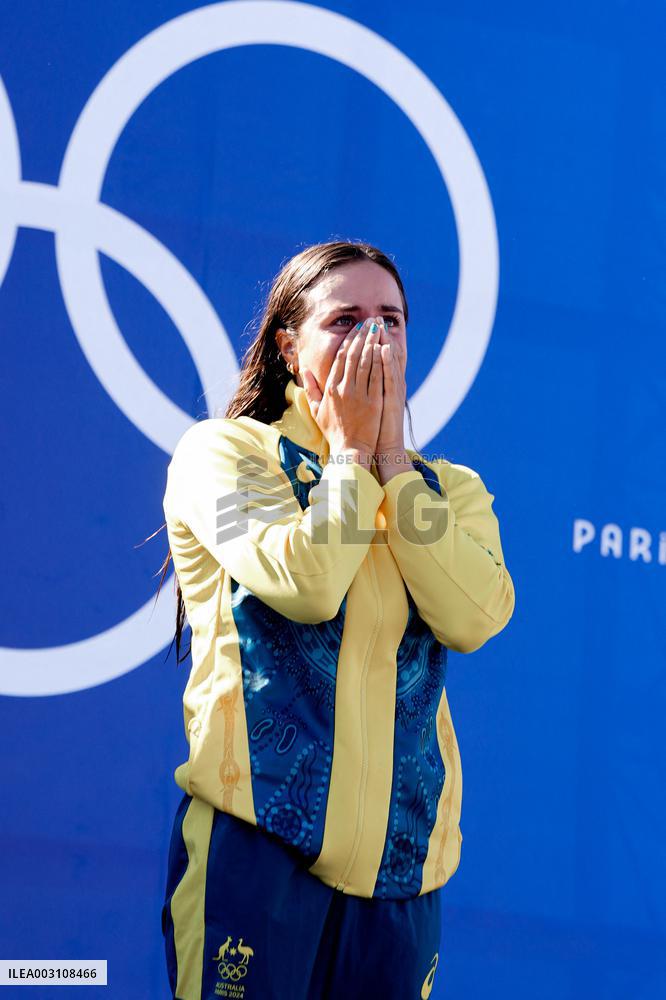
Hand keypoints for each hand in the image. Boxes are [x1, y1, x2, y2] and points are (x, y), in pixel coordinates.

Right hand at [301, 318, 382, 461]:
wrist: (350, 450)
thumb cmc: (334, 431)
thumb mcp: (316, 410)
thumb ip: (311, 389)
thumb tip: (304, 371)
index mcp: (331, 388)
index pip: (340, 358)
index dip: (349, 340)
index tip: (356, 328)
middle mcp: (344, 388)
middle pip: (354, 355)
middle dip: (362, 335)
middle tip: (370, 321)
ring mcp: (359, 394)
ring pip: (366, 362)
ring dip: (373, 342)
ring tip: (378, 328)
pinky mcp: (374, 401)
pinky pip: (377, 376)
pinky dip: (381, 360)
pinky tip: (385, 347)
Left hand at [375, 317, 406, 457]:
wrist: (384, 446)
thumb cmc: (373, 427)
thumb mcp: (369, 404)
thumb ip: (361, 388)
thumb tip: (351, 374)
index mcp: (382, 384)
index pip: (378, 357)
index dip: (373, 340)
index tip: (366, 324)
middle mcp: (390, 384)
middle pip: (385, 355)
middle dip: (379, 336)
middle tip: (376, 318)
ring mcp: (392, 391)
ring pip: (390, 362)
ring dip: (385, 342)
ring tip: (380, 326)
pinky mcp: (392, 400)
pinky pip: (390, 377)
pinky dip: (387, 363)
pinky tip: (383, 349)